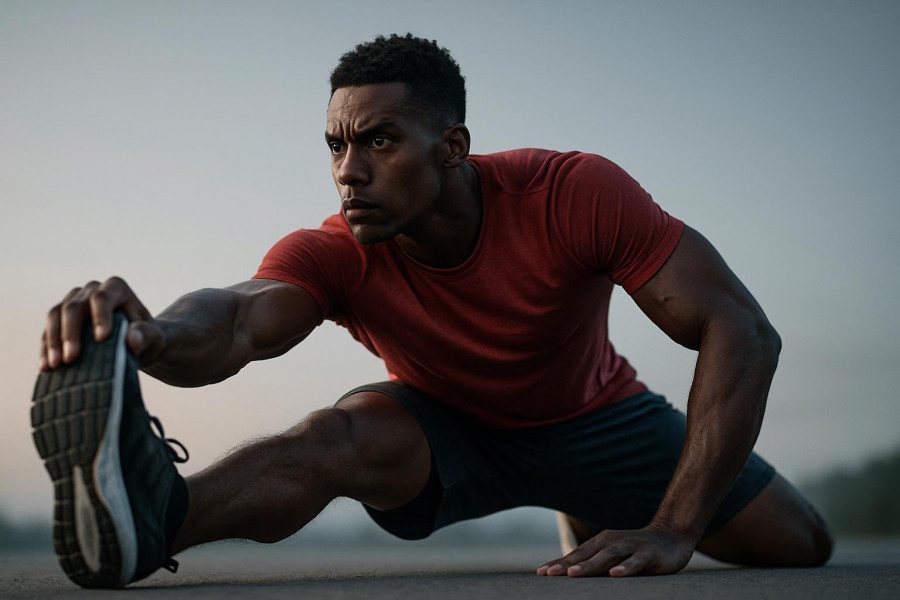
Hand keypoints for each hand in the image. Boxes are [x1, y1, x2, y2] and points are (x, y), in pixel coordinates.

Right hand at [40, 276, 163, 370]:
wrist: (136, 342)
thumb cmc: (148, 338)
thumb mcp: (153, 337)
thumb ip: (145, 335)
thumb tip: (133, 341)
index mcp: (116, 288)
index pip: (102, 298)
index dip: (100, 317)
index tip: (101, 339)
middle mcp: (92, 289)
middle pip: (74, 307)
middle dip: (70, 333)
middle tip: (71, 359)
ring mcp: (73, 301)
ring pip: (54, 315)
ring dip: (52, 342)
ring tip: (55, 365)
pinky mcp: (61, 317)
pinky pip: (48, 329)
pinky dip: (46, 349)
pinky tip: (45, 367)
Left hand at [536, 522, 695, 576]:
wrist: (671, 536)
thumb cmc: (636, 550)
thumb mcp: (614, 556)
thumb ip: (594, 564)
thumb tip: (568, 576)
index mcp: (602, 543)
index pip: (577, 554)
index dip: (559, 563)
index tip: (541, 573)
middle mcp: (613, 542)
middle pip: (587, 555)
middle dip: (567, 565)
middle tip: (549, 574)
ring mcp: (631, 547)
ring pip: (608, 557)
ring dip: (590, 565)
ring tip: (573, 574)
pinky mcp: (649, 555)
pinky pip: (636, 562)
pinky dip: (625, 568)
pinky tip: (615, 574)